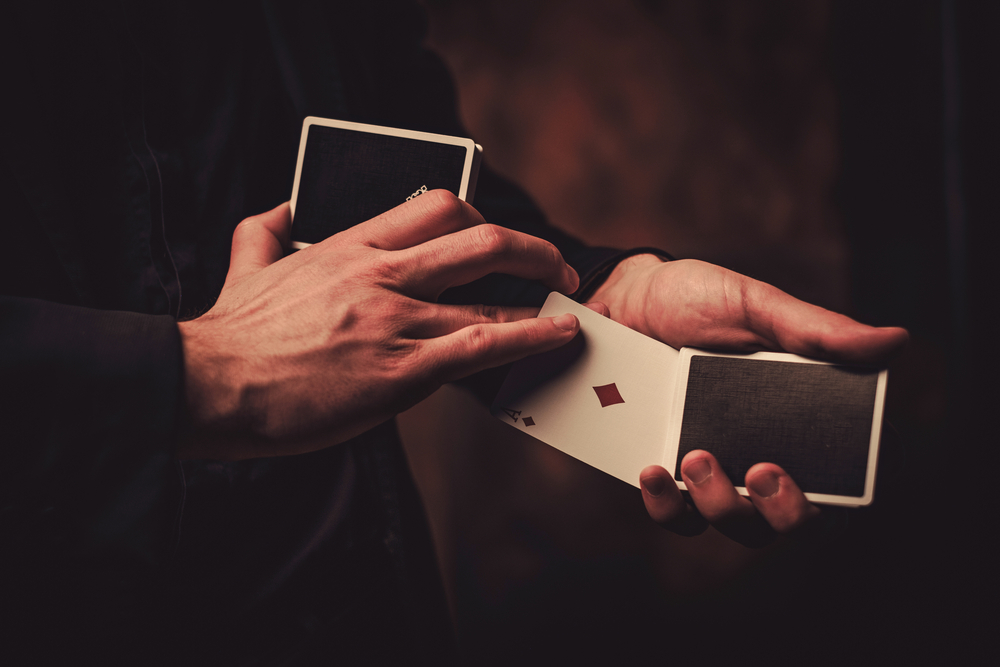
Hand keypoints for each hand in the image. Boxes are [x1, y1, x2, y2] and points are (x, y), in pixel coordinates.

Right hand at [177, 191, 579, 459]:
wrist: (209, 384)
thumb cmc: (232, 334)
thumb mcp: (248, 261)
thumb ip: (268, 229)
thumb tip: (284, 207)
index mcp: (350, 246)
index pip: (435, 207)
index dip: (480, 218)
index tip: (497, 237)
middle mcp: (381, 275)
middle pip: (478, 239)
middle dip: (530, 249)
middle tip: (554, 266)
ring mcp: (395, 321)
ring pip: (489, 297)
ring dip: (540, 298)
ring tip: (568, 306)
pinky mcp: (400, 372)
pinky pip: (481, 347)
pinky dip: (530, 338)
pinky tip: (558, 337)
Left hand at [591, 255, 908, 545]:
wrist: (621, 298)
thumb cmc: (695, 299)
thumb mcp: (755, 306)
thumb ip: (816, 331)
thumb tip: (893, 342)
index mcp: (799, 413)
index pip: (845, 467)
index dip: (852, 485)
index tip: (834, 472)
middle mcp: (761, 448)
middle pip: (794, 515)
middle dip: (786, 511)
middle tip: (763, 471)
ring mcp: (714, 467)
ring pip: (735, 523)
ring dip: (723, 505)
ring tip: (695, 458)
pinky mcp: (666, 473)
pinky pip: (674, 513)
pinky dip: (666, 504)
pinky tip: (654, 473)